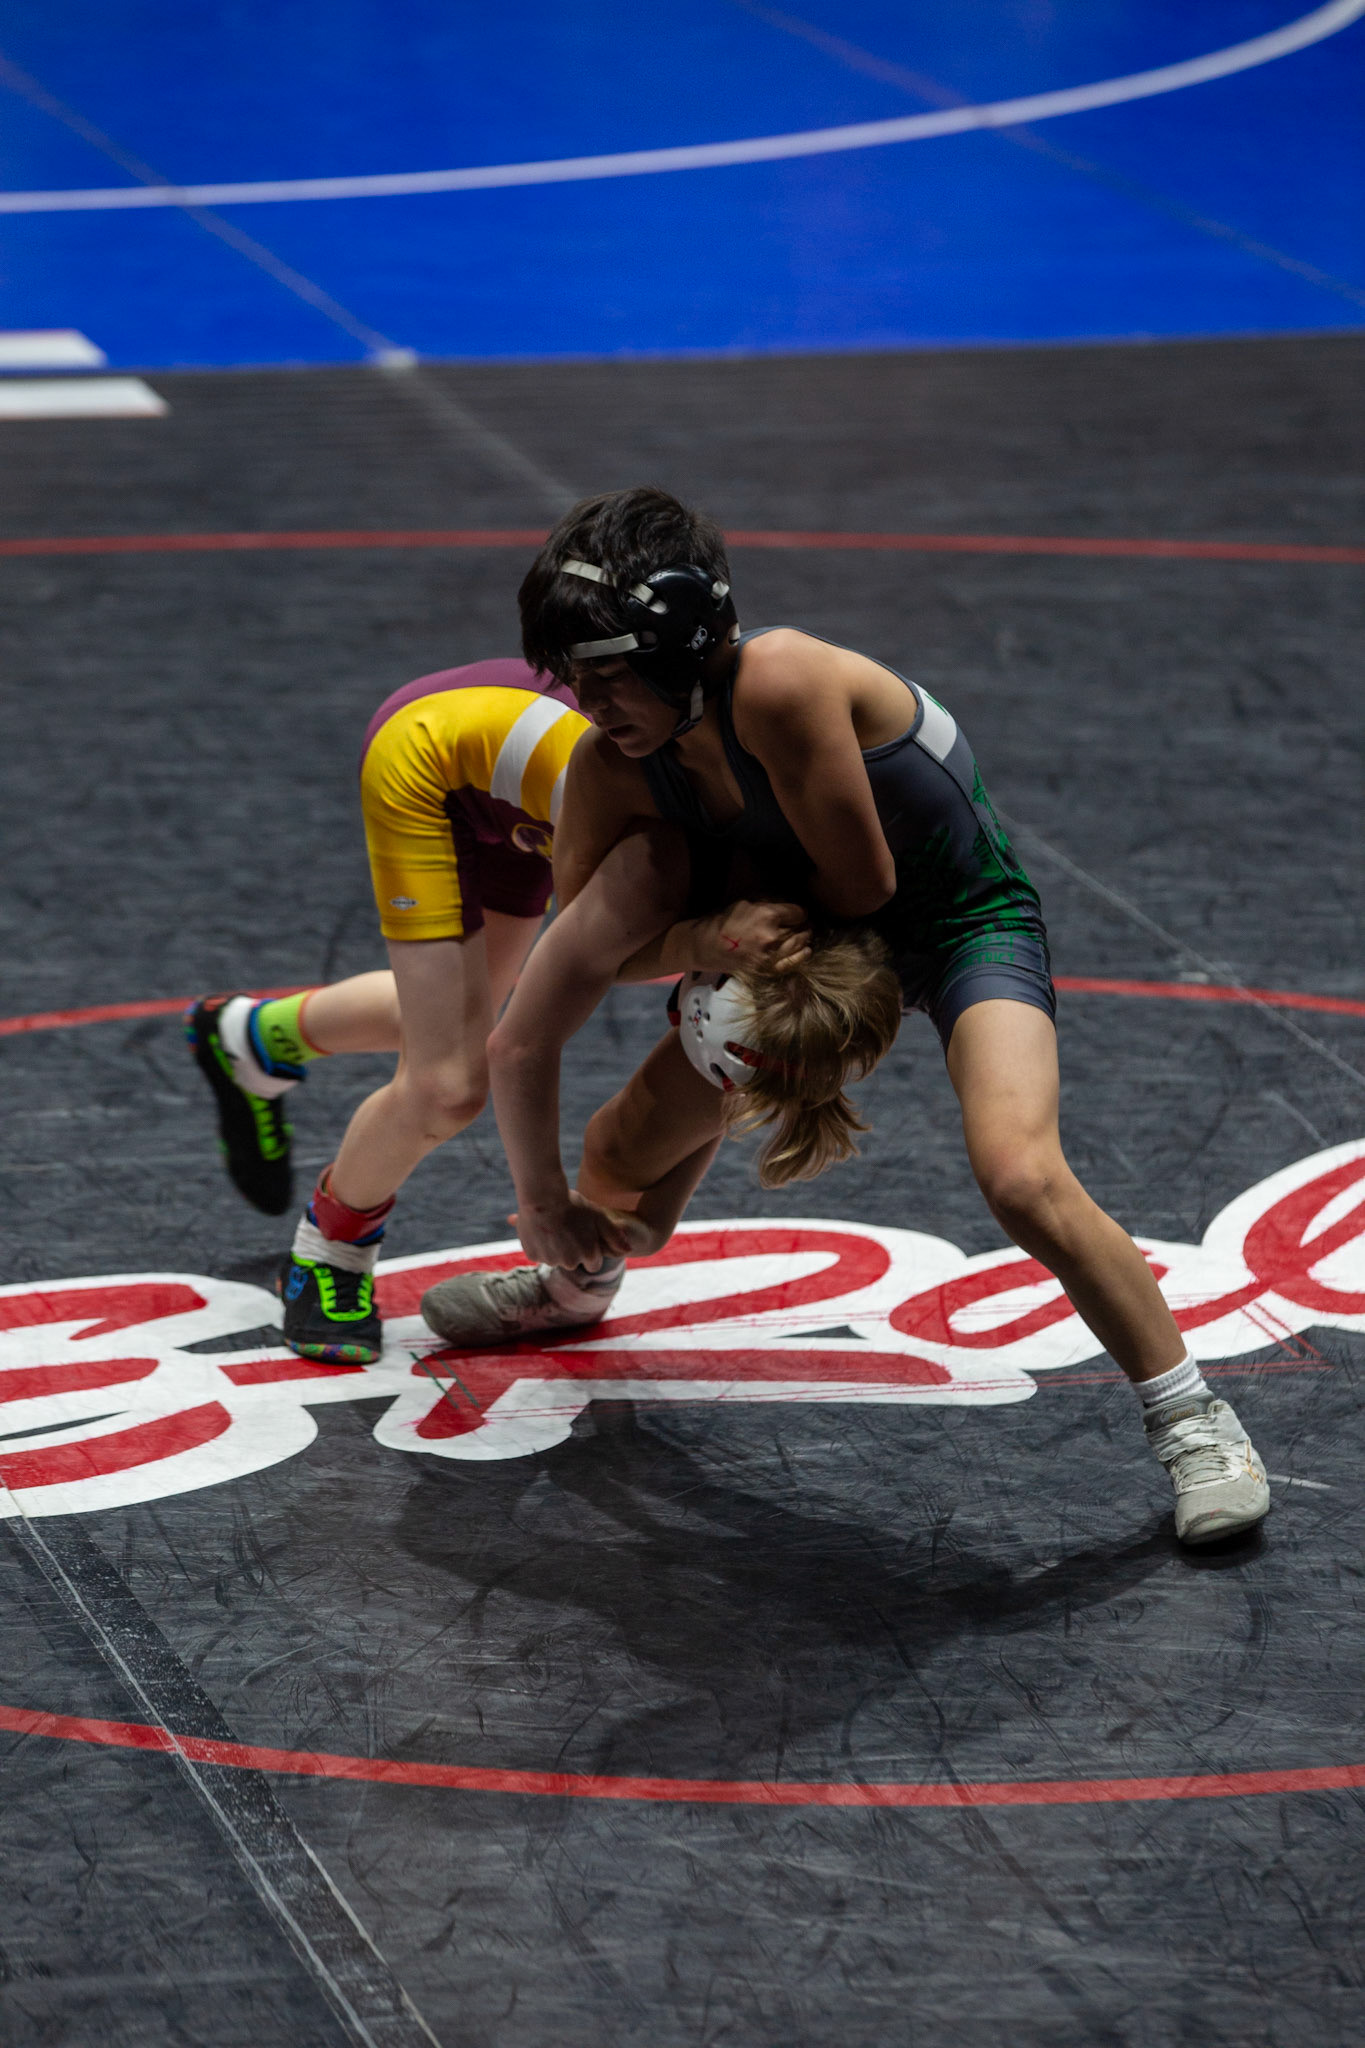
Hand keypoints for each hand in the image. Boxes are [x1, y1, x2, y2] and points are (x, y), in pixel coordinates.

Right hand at [510, 1189, 633, 1270]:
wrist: (541, 1196)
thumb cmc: (573, 1204)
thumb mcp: (598, 1216)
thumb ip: (614, 1235)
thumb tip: (629, 1250)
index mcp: (587, 1254)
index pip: (593, 1264)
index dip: (590, 1251)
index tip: (584, 1237)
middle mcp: (569, 1262)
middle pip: (573, 1262)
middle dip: (572, 1251)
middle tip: (568, 1229)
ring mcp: (550, 1260)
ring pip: (555, 1259)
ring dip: (555, 1248)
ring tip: (554, 1227)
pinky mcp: (533, 1256)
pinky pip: (539, 1255)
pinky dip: (539, 1246)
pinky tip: (541, 1229)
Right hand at [695, 900, 810, 975]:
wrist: (705, 946)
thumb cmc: (724, 920)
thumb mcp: (746, 901)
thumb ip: (771, 902)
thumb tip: (791, 905)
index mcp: (767, 914)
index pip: (799, 912)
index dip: (798, 912)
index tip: (795, 914)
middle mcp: (772, 935)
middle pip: (801, 928)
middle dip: (802, 925)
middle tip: (800, 924)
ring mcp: (771, 955)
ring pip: (800, 944)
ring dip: (803, 938)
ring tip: (802, 935)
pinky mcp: (768, 969)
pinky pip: (794, 962)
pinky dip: (802, 955)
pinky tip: (806, 950)